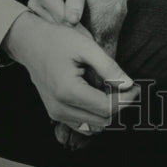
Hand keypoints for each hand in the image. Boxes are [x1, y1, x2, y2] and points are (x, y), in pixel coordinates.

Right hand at [2, 11, 138, 131]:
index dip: (126, 99)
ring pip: (94, 126)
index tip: (136, 87)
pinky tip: (100, 97)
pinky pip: (82, 124)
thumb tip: (129, 84)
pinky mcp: (55, 113)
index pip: (107, 108)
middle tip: (129, 87)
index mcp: (69, 91)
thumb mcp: (86, 46)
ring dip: (108, 112)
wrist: (30, 43)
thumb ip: (108, 66)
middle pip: (103, 120)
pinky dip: (95, 115)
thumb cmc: (57, 40)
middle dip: (120, 105)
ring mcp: (55, 113)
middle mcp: (60, 108)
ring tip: (116, 91)